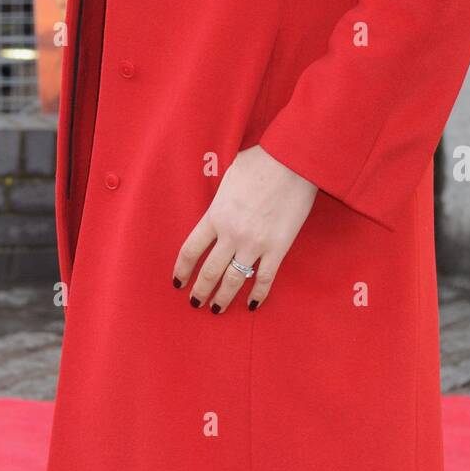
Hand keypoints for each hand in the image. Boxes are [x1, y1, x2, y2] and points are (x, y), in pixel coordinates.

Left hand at [173, 144, 318, 312]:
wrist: (292, 161)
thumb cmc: (260, 161)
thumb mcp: (228, 175)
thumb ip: (220, 196)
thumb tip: (218, 202)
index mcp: (216, 215)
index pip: (191, 250)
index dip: (182, 270)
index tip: (178, 282)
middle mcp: (231, 234)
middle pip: (209, 271)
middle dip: (200, 291)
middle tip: (195, 302)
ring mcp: (255, 243)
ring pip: (234, 280)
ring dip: (223, 298)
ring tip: (217, 309)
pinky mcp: (278, 248)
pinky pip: (265, 278)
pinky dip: (258, 294)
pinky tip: (252, 304)